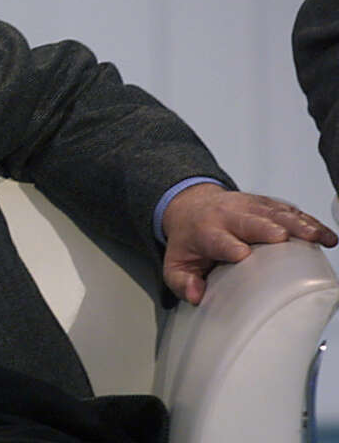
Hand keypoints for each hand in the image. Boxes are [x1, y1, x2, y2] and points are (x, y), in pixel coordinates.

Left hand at [162, 183, 337, 304]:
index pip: (217, 239)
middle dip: (264, 228)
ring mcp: (249, 207)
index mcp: (206, 231)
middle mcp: (228, 215)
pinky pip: (290, 211)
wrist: (191, 205)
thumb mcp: (175, 264)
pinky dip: (310, 221)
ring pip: (275, 213)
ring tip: (318, 238)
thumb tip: (196, 295)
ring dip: (297, 224)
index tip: (241, 254)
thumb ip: (181, 282)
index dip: (229, 246)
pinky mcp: (267, 204)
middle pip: (249, 221)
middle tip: (281, 237)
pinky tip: (325, 235)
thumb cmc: (189, 239)